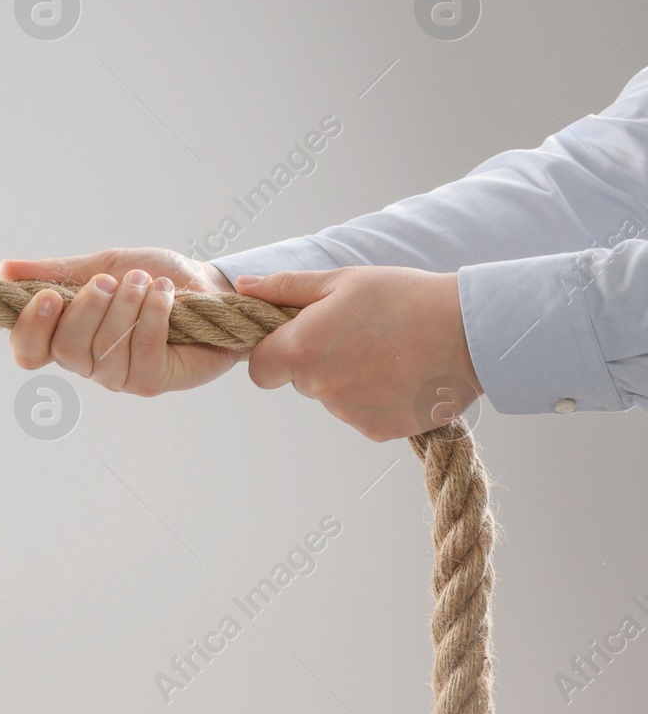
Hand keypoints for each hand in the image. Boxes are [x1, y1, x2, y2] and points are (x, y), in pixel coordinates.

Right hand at [0, 247, 242, 394]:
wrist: (208, 286)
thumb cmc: (152, 277)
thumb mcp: (101, 265)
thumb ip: (55, 271)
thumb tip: (5, 268)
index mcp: (67, 336)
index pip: (28, 352)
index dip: (30, 329)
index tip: (49, 295)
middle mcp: (88, 364)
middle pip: (65, 349)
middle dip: (87, 308)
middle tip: (110, 281)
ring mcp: (120, 377)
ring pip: (104, 350)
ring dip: (126, 306)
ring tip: (146, 281)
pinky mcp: (154, 381)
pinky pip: (143, 352)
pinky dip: (153, 315)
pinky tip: (165, 293)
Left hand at [234, 266, 483, 440]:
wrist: (471, 331)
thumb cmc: (403, 297)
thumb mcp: (341, 281)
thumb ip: (285, 288)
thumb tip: (243, 287)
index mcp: (302, 350)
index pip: (260, 369)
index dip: (275, 354)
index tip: (299, 339)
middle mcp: (321, 388)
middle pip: (300, 381)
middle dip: (317, 362)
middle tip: (357, 336)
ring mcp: (350, 414)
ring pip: (333, 399)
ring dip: (348, 380)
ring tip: (386, 351)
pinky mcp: (379, 431)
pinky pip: (362, 415)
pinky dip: (375, 399)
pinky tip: (401, 374)